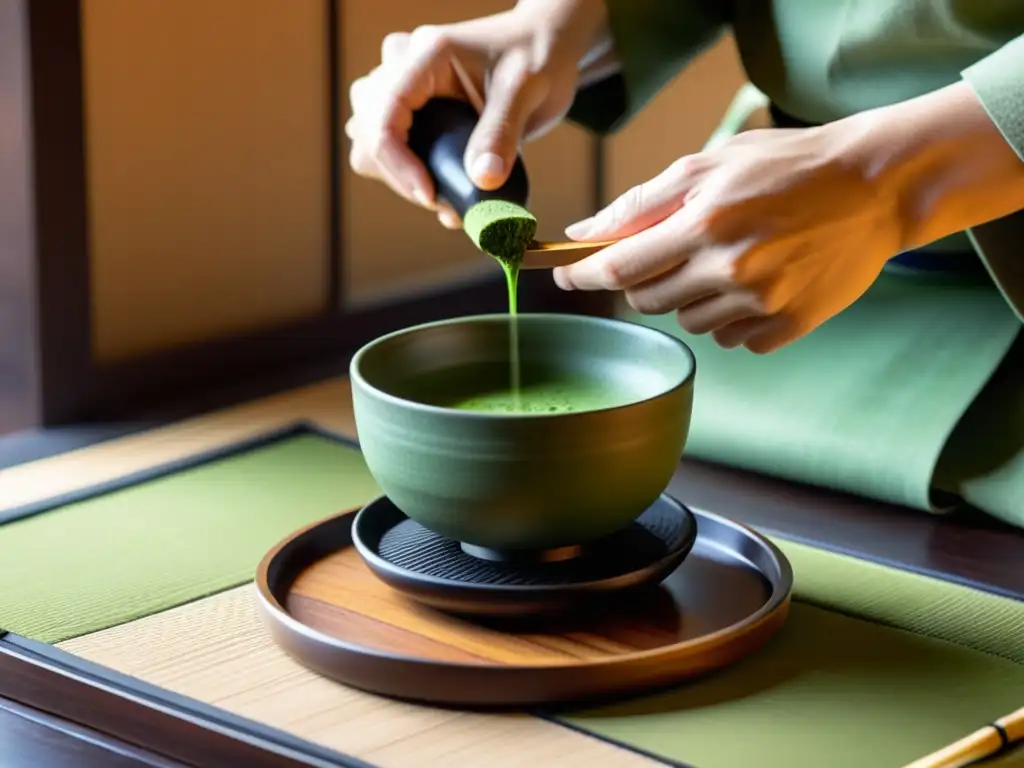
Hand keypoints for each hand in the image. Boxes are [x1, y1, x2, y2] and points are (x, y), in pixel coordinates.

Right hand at [346, 1, 609, 229]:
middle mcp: (404, 68)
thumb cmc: (538, 56)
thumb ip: (502, 134)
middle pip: (367, 131)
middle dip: (400, 174)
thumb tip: (482, 182)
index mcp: (426, 55)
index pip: (384, 114)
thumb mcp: (525, 91)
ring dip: (398, 176)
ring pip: (369, 141)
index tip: (430, 196)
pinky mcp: (414, 110)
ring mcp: (405, 89)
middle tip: (445, 200)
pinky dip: (408, 176)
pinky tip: (444, 193)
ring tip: (445, 198)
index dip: (398, 163)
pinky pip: (389, 148)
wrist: (548, 46)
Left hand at [552, 122, 906, 352]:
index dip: (581, 275)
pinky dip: (731, 317)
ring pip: (689, 322)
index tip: (563, 275)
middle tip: (666, 254)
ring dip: (689, 298)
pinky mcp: (789, 326)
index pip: (618, 267)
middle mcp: (730, 269)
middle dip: (642, 281)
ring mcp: (762, 303)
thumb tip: (584, 230)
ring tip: (724, 261)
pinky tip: (754, 284)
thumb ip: (643, 202)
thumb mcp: (710, 164)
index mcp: (704, 224)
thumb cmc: (787, 166)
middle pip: (648, 301)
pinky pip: (733, 339)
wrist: (875, 186)